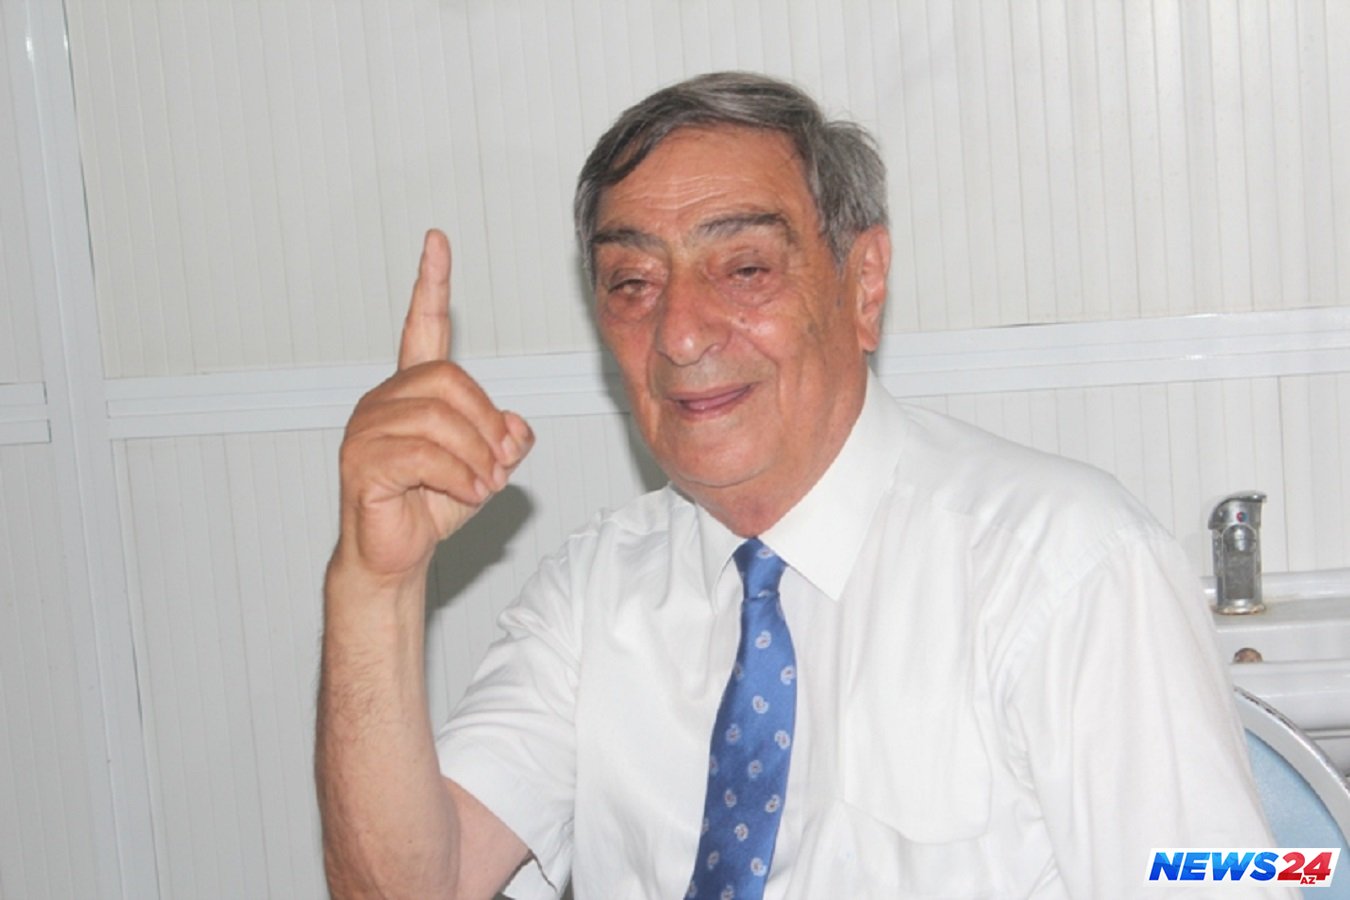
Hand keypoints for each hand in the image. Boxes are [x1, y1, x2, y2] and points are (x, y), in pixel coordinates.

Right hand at [333, 229, 532, 587]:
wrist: (398, 554)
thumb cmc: (435, 506)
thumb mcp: (486, 466)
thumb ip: (505, 436)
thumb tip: (513, 426)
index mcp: (412, 391)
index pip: (422, 327)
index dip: (431, 284)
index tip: (437, 241)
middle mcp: (383, 400)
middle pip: (449, 379)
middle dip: (486, 422)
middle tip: (500, 463)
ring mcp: (366, 429)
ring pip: (438, 420)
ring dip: (476, 457)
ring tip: (483, 485)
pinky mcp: (360, 462)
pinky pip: (424, 456)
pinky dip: (458, 476)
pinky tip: (468, 493)